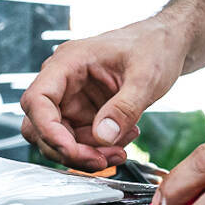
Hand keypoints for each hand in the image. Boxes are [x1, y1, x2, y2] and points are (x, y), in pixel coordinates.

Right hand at [20, 17, 187, 168]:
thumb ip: (125, 107)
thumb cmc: (154, 46)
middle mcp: (63, 81)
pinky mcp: (84, 111)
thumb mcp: (146, 76)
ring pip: (59, 139)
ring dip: (86, 153)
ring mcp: (72, 98)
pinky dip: (98, 149)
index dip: (48, 131)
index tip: (72, 151)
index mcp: (69, 62)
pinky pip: (79, 140)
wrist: (166, 44)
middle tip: (103, 161)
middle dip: (69, 150)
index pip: (38, 100)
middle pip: (41, 126)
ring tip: (121, 150)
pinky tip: (124, 139)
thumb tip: (103, 137)